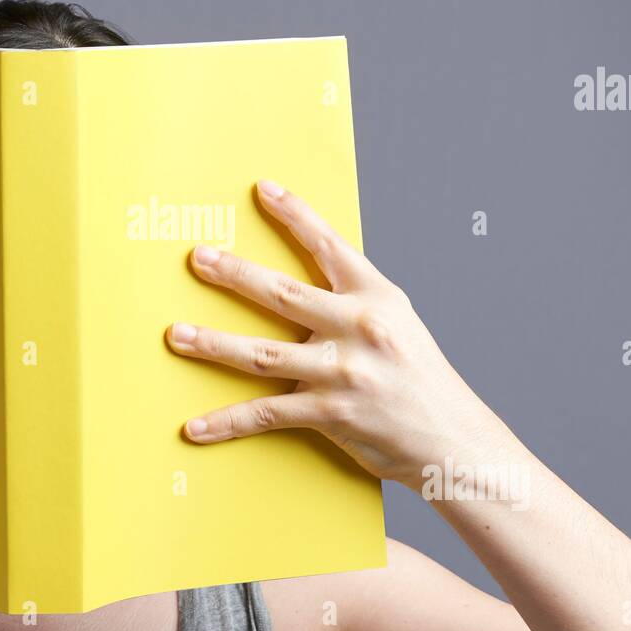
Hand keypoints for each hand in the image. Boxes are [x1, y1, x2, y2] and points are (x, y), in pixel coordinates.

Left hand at [166, 180, 518, 488]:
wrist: (453, 440)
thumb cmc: (420, 379)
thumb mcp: (398, 324)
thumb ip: (354, 300)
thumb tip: (307, 280)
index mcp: (376, 297)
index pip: (329, 246)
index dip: (295, 215)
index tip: (263, 190)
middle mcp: (358, 328)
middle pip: (282, 294)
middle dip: (234, 274)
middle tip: (197, 258)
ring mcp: (343, 372)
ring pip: (262, 354)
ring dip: (212, 343)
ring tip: (177, 334)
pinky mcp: (330, 413)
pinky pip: (266, 414)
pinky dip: (227, 422)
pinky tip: (195, 426)